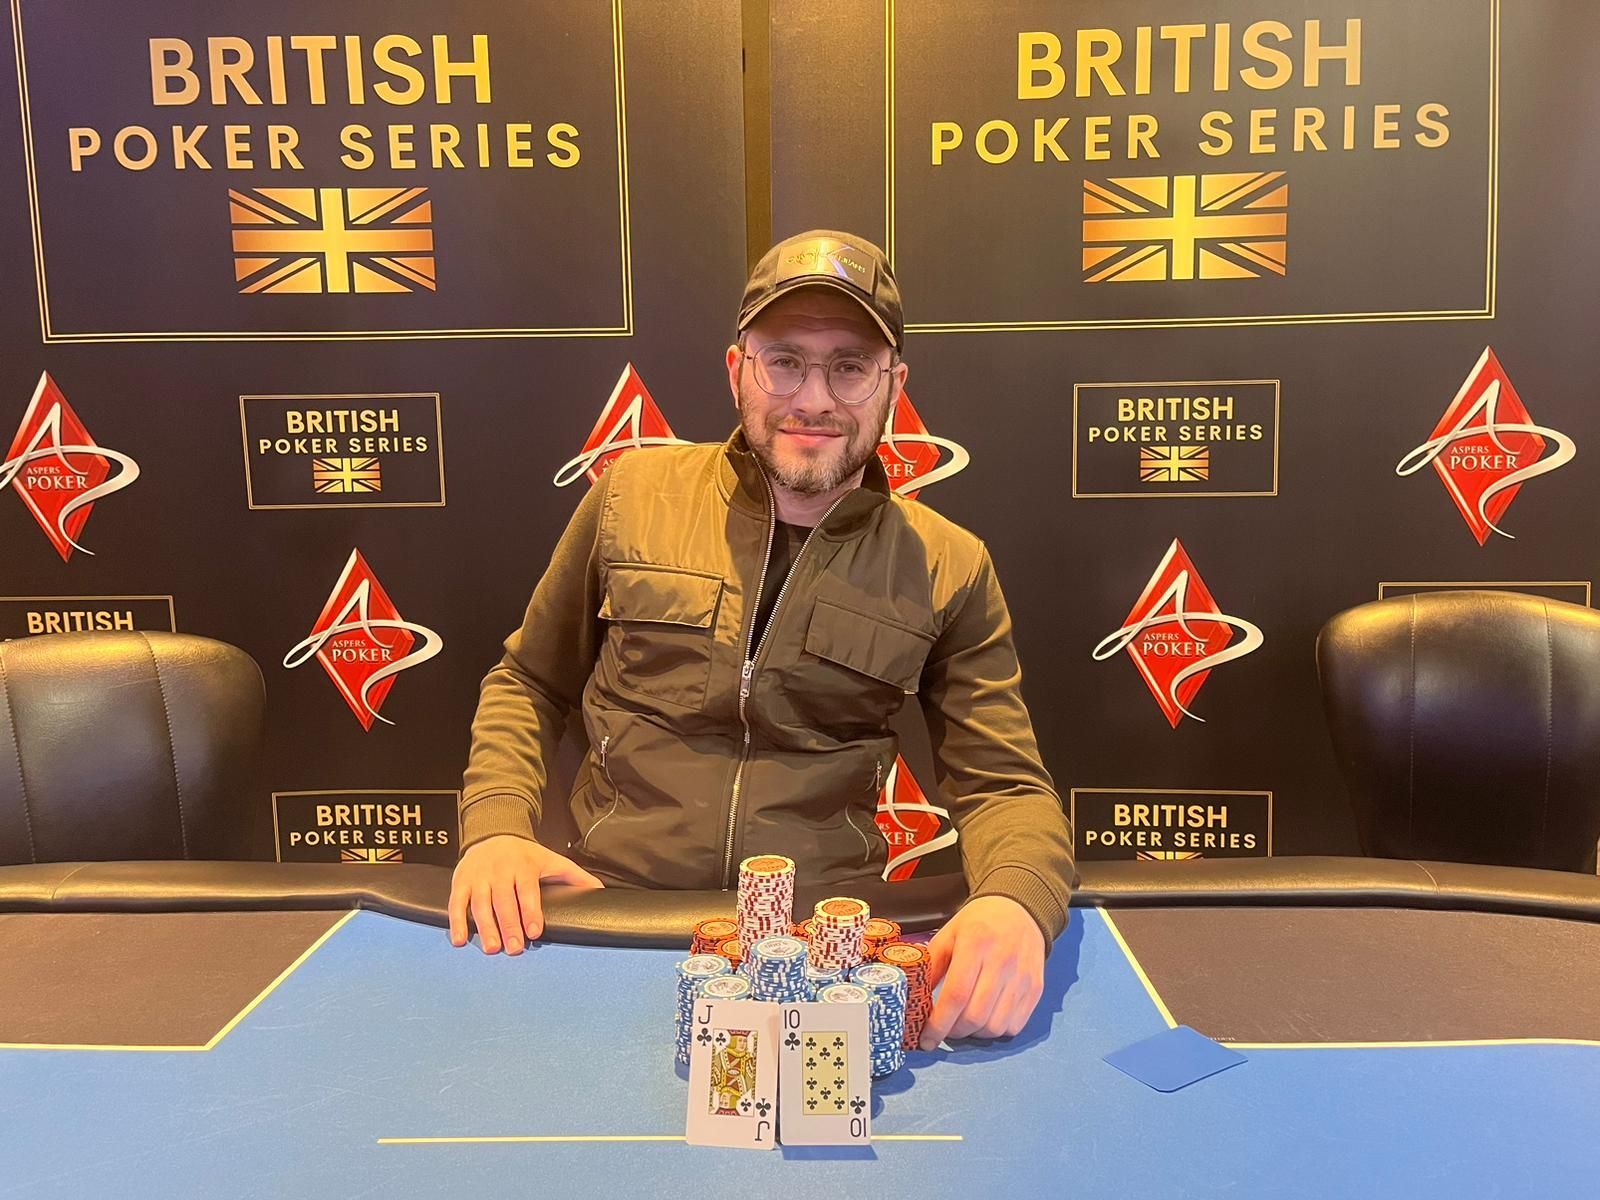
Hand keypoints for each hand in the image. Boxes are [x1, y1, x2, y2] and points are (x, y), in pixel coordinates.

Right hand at [448, 835, 603, 953]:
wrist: (492, 833)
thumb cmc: (525, 854)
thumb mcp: (551, 860)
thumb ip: (574, 876)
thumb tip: (599, 891)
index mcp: (523, 866)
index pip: (527, 891)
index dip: (531, 911)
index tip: (535, 931)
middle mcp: (500, 871)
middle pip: (504, 901)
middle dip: (509, 925)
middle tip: (514, 948)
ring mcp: (479, 876)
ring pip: (480, 903)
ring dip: (485, 927)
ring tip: (492, 949)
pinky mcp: (461, 881)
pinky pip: (457, 902)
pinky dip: (457, 921)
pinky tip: (460, 940)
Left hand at [918, 895, 1045, 1047]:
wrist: (1020, 909)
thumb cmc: (979, 922)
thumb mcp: (948, 934)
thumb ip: (932, 965)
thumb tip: (915, 998)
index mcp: (975, 945)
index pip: (955, 995)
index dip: (938, 1024)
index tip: (926, 1040)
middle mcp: (1002, 962)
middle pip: (975, 1016)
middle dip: (954, 1032)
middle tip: (944, 1029)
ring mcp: (1022, 977)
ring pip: (995, 1026)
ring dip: (975, 1034)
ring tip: (964, 1023)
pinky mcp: (1035, 988)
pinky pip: (1015, 1025)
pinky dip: (996, 1030)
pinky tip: (986, 1018)